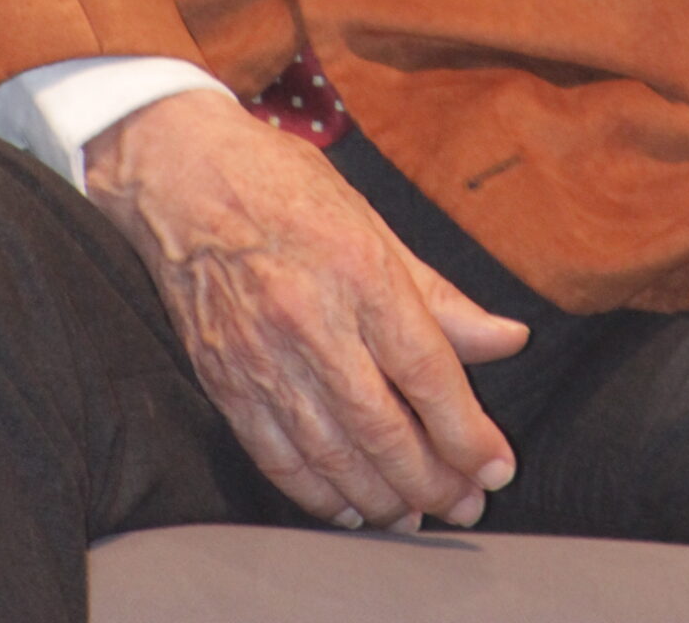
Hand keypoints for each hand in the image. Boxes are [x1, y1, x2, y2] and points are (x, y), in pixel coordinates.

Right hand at [83, 87, 527, 529]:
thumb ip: (439, 295)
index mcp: (359, 270)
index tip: (495, 468)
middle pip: (382, 427)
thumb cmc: (284, 185)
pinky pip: (277, 457)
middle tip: (466, 506)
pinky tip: (350, 508)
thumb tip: (508, 339)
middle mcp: (311, 321)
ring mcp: (261, 356)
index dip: (467, 431)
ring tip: (418, 513)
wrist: (180, 174)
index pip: (426, 371)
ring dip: (382, 497)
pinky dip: (318, 494)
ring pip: (332, 454)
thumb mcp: (373, 223)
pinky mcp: (223, 381)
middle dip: (433, 480)